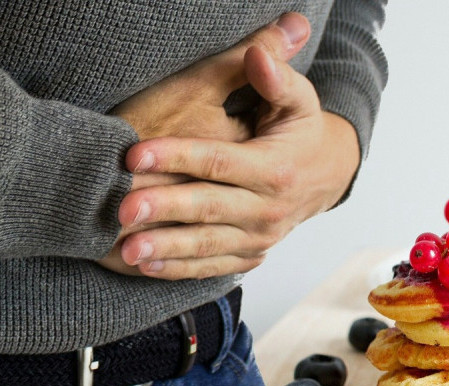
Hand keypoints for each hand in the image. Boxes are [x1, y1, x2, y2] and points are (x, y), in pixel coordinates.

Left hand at [96, 13, 311, 275]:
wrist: (326, 176)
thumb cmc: (301, 131)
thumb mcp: (299, 100)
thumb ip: (277, 78)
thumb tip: (256, 52)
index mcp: (275, 169)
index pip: (219, 163)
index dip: (176, 156)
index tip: (134, 154)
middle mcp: (268, 209)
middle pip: (208, 208)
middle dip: (163, 209)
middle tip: (122, 209)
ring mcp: (259, 238)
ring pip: (207, 246)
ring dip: (165, 249)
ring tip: (127, 249)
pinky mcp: (250, 256)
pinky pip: (212, 267)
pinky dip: (178, 270)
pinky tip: (145, 266)